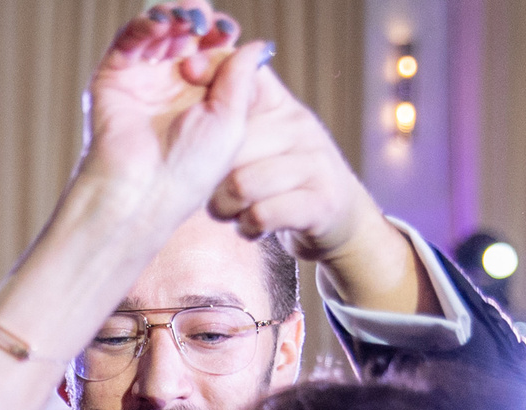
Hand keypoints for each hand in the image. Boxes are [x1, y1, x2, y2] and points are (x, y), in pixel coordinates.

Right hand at [79, 9, 267, 222]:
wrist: (144, 192)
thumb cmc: (190, 169)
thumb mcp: (231, 121)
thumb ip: (242, 78)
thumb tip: (258, 45)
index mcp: (203, 95)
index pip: (213, 47)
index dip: (221, 33)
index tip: (227, 33)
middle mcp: (172, 83)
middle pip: (187, 31)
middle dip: (199, 19)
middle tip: (205, 27)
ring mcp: (142, 78)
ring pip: (159, 27)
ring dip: (175, 15)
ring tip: (185, 24)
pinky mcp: (114, 76)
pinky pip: (129, 37)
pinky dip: (146, 23)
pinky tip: (162, 26)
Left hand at [209, 63, 433, 317]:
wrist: (338, 217)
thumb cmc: (281, 178)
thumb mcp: (260, 136)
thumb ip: (230, 108)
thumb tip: (188, 66)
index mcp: (280, 105)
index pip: (246, 72)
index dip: (213, 70)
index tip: (187, 70)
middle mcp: (300, 125)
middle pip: (228, 145)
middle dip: (209, 178)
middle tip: (215, 192)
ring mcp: (315, 162)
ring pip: (240, 185)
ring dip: (226, 208)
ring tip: (234, 210)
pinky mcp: (321, 201)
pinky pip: (261, 214)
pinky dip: (248, 226)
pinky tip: (252, 224)